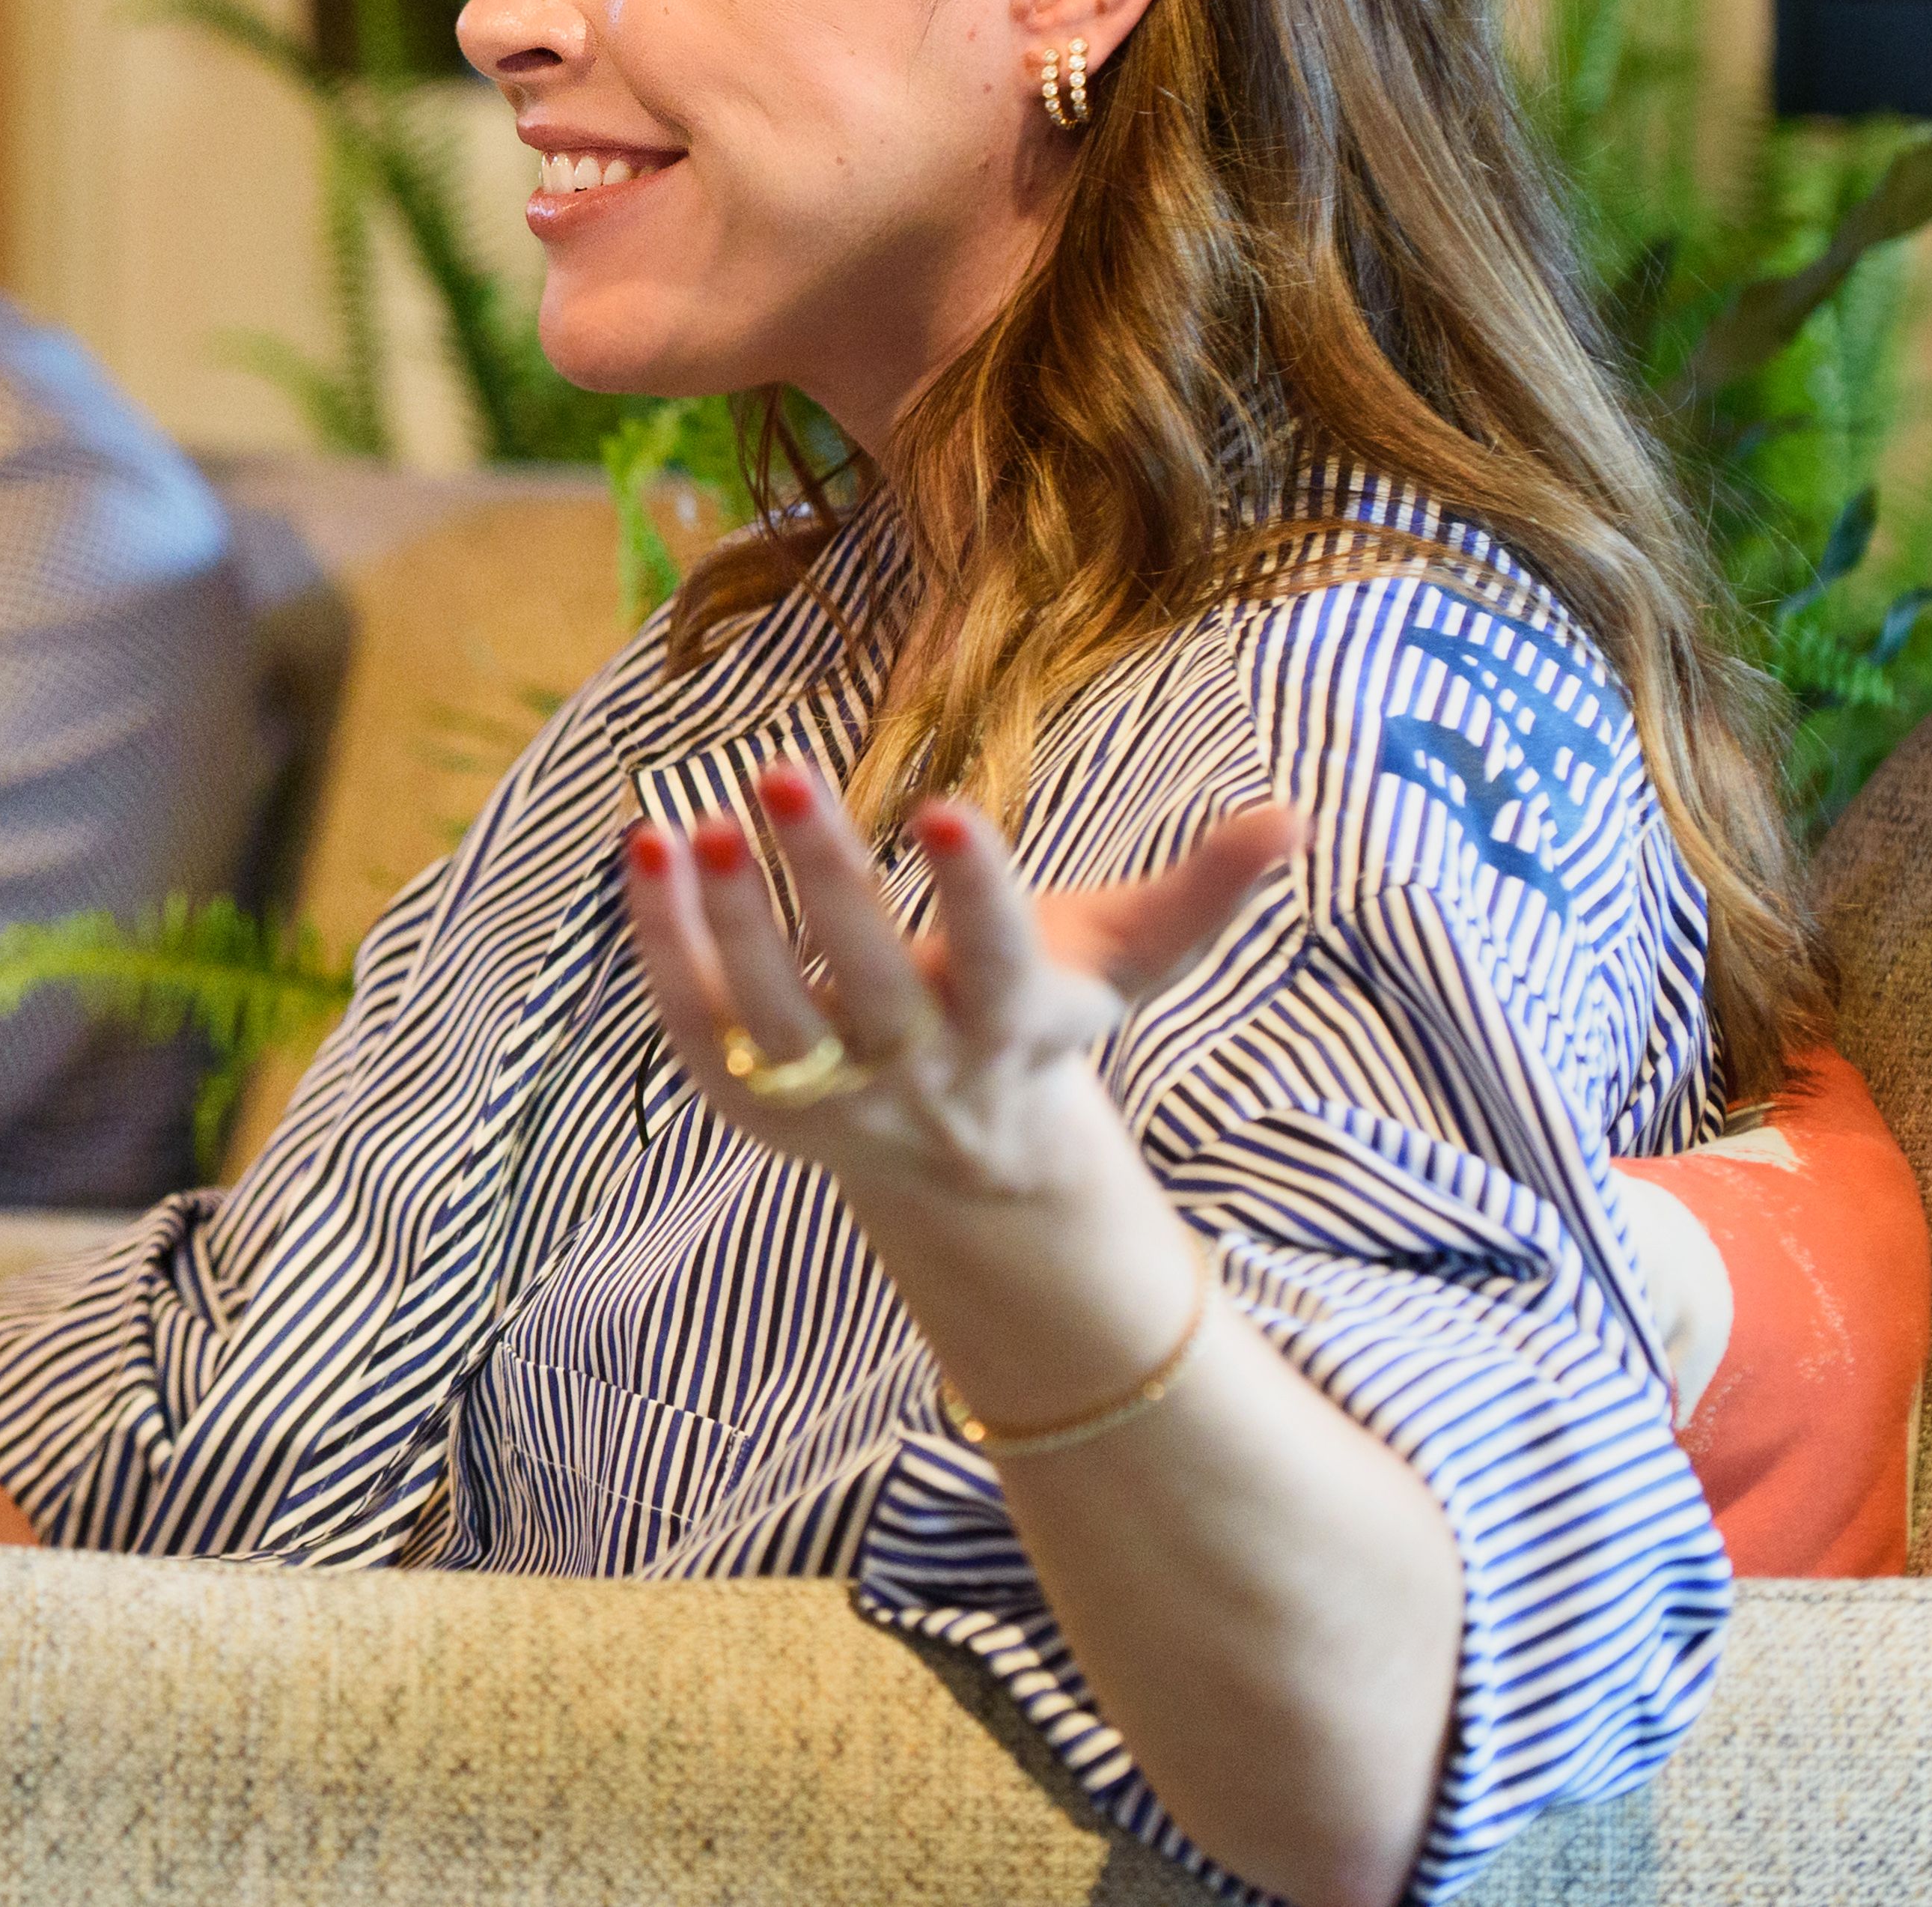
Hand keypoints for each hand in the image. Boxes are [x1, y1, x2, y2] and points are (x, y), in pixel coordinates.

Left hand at [619, 758, 1297, 1204]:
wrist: (969, 1164)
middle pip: (864, 982)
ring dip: (724, 920)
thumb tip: (1292, 815)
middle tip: (779, 768)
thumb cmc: (1040, 1018)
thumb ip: (1200, 895)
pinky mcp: (750, 1096)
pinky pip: (692, 1022)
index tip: (938, 806)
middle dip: (825, 879)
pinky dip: (659, 946)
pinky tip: (640, 849)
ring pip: (764, 1015)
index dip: (970, 890)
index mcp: (1010, 1024)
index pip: (993, 957)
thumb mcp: (1126, 963)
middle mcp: (917, 1068)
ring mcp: (828, 1094)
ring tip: (689, 820)